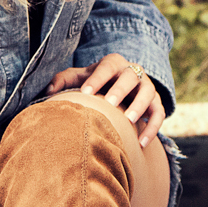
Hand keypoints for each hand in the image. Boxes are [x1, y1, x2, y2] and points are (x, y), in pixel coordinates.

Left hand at [46, 53, 165, 146]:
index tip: (85, 92)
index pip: (106, 67)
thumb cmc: (95, 83)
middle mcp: (133, 72)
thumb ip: (64, 80)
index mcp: (114, 63)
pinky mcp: (156, 104)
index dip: (97, 79)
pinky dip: (153, 128)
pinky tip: (141, 143)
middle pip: (131, 77)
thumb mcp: (80, 78)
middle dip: (120, 89)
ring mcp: (147, 87)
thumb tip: (48, 90)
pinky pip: (159, 114)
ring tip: (130, 120)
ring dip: (140, 106)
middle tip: (110, 103)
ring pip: (149, 93)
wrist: (121, 89)